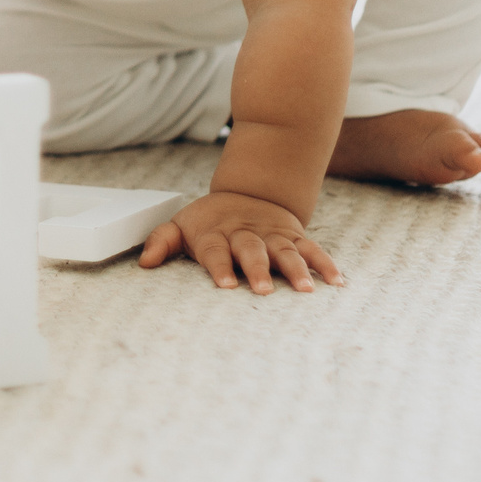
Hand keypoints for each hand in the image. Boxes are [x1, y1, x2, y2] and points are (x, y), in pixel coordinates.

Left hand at [138, 191, 343, 292]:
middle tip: (263, 290)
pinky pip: (311, 248)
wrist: (248, 190)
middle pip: (252, 251)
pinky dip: (324, 263)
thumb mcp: (182, 225)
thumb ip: (162, 241)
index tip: (227, 286)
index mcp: (216, 234)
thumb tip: (144, 263)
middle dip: (258, 270)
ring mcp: (272, 235)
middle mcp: (245, 234)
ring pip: (285, 250)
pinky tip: (336, 281)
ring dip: (296, 270)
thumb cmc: (210, 221)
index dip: (220, 267)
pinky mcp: (293, 234)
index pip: (216, 251)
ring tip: (306, 290)